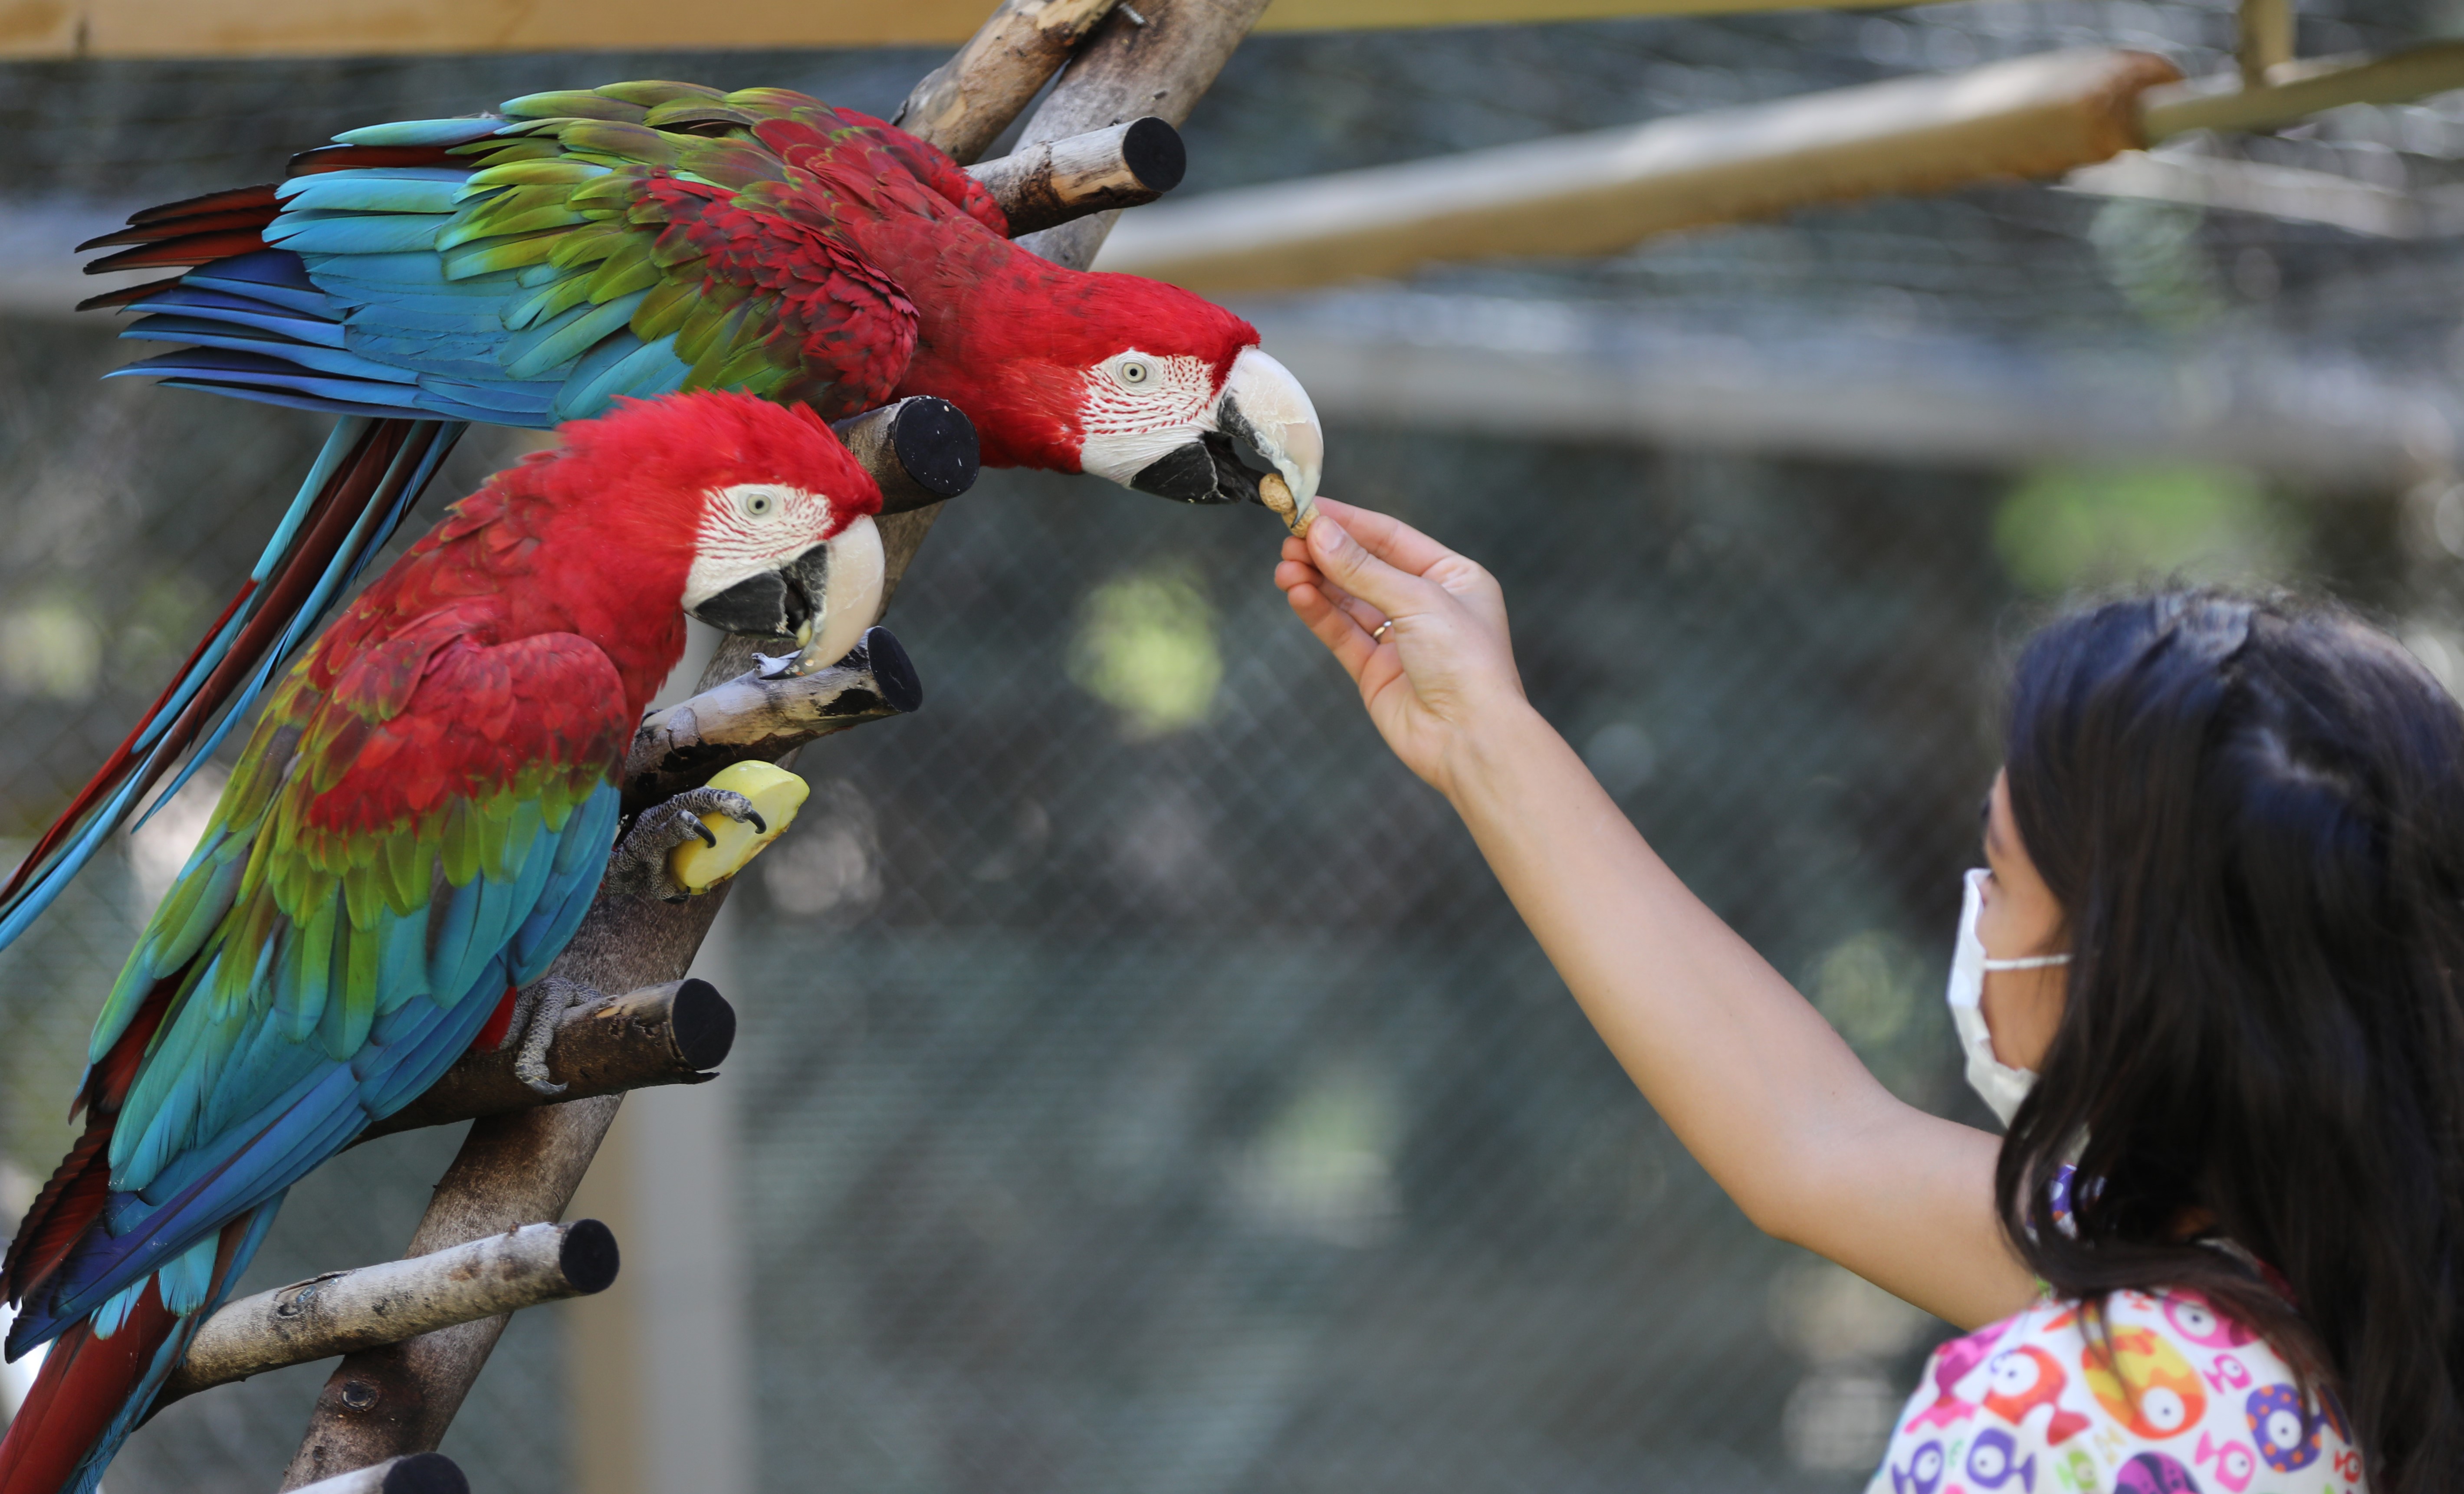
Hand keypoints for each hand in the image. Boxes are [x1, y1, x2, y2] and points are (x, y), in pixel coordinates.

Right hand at [1275, 498, 1528, 796]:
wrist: (1472, 738)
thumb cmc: (1466, 663)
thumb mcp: (1417, 600)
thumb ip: (1363, 568)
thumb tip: (1320, 533)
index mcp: (1453, 577)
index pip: (1391, 537)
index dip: (1349, 522)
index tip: (1309, 508)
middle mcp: (1427, 605)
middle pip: (1365, 567)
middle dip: (1326, 553)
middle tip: (1289, 540)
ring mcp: (1401, 640)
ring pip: (1348, 601)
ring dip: (1316, 582)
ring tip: (1285, 568)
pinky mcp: (1377, 672)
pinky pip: (1341, 633)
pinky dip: (1318, 612)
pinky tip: (1297, 593)